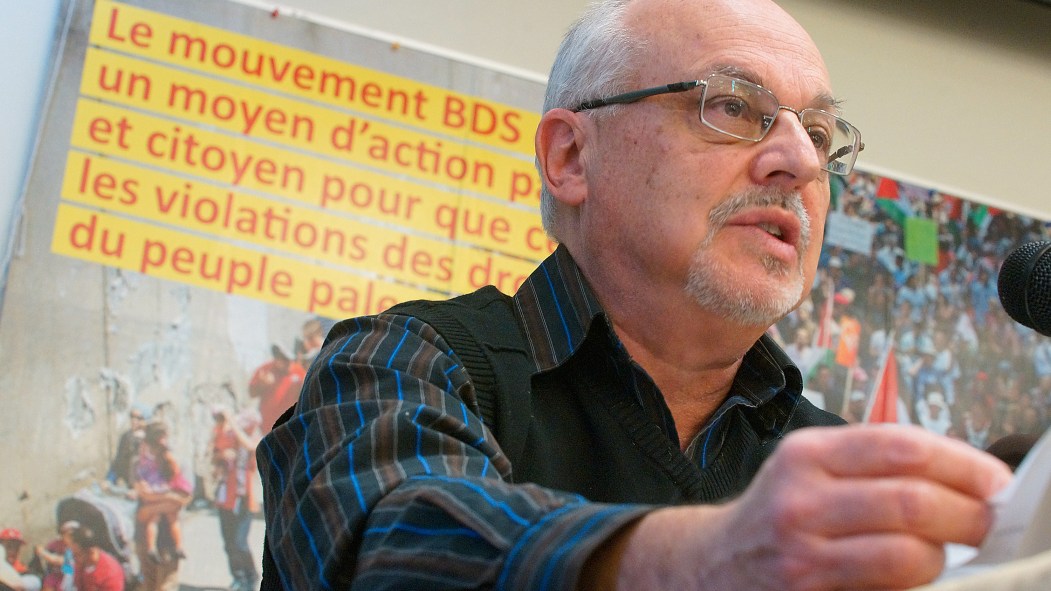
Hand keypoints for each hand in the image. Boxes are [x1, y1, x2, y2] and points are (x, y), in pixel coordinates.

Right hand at [607, 424, 1011, 590]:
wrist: (715, 562)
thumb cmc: (778, 511)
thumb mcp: (809, 466)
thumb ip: (872, 461)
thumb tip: (964, 474)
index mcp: (807, 454)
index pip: (903, 447)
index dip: (962, 463)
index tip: (994, 479)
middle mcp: (800, 499)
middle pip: (912, 502)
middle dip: (968, 515)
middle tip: (983, 522)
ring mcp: (802, 553)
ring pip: (907, 555)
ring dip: (942, 557)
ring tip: (943, 552)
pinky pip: (886, 590)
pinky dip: (912, 584)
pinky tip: (909, 575)